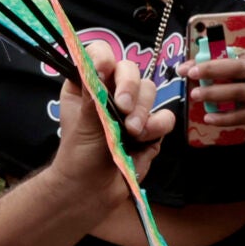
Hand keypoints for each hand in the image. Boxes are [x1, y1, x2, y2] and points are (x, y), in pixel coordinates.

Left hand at [52, 42, 173, 186]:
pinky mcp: (152, 128)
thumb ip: (94, 94)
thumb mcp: (82, 122)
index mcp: (87, 84)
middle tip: (123, 108)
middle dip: (130, 86)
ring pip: (150, 91)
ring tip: (131, 133)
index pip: (99, 54)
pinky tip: (142, 141)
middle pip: (130, 69)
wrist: (93, 191)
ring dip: (142, 111)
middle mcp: (111, 91)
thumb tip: (98, 67)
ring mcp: (134, 109)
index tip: (104, 70)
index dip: (104, 58)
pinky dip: (156, 127)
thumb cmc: (79, 156)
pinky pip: (165, 116)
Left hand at [177, 47, 244, 131]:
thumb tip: (201, 65)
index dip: (206, 59)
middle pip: (234, 69)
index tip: (187, 66)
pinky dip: (225, 117)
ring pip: (236, 92)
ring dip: (214, 94)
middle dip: (210, 70)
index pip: (228, 54)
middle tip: (191, 74)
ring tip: (195, 95)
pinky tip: (209, 118)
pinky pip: (242, 115)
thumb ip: (235, 63)